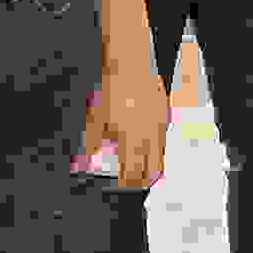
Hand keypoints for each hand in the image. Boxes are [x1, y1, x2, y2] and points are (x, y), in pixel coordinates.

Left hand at [81, 52, 170, 190]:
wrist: (129, 66)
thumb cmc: (111, 91)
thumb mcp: (95, 119)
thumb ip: (93, 144)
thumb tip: (88, 162)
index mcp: (131, 139)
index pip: (133, 173)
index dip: (127, 183)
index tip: (122, 186)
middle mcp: (149, 136)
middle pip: (153, 170)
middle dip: (143, 179)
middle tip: (134, 182)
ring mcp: (160, 126)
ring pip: (161, 155)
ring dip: (152, 164)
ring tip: (142, 167)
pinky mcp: (165, 116)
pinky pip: (163, 138)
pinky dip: (156, 146)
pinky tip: (147, 144)